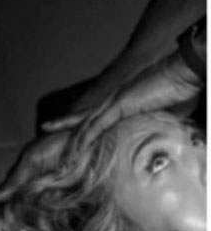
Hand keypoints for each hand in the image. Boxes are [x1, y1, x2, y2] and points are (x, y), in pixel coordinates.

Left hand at [41, 51, 202, 136]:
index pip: (95, 114)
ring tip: (61, 158)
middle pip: (83, 116)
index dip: (79, 121)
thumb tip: (157, 137)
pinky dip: (85, 139)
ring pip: (86, 125)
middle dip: (63, 125)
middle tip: (45, 128)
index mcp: (121, 101)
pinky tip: (76, 151)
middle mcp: (113, 100)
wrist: (185, 72)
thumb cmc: (178, 88)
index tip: (65, 127)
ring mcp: (114, 102)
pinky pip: (98, 126)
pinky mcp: (120, 105)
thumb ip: (152, 123)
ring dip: (73, 143)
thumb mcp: (163, 112)